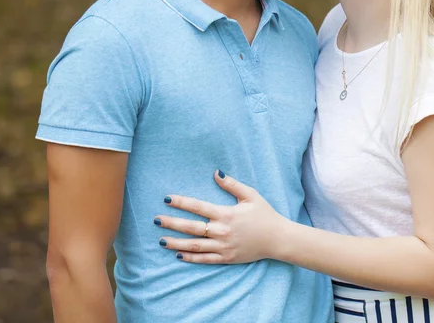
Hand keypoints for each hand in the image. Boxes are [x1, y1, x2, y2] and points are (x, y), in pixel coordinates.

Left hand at [154, 170, 286, 263]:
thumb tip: (216, 173)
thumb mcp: (250, 195)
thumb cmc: (264, 214)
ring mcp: (223, 247)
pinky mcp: (226, 258)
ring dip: (176, 243)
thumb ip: (232, 184)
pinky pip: (205, 259)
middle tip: (156, 219)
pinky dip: (191, 258)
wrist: (277, 238)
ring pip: (194, 245)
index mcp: (226, 214)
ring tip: (161, 240)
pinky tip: (179, 255)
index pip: (198, 207)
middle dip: (172, 223)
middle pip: (191, 227)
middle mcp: (222, 231)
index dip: (181, 202)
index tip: (167, 199)